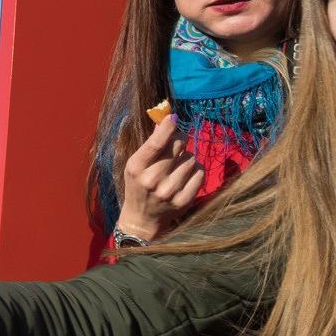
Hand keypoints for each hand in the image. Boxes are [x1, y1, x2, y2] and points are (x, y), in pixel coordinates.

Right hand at [117, 115, 204, 241]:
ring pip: (192, 158)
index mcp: (136, 167)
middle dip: (179, 141)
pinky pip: (200, 173)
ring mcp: (169, 191)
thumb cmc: (138, 185)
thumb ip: (151, 144)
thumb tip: (167, 118)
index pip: (156, 142)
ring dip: (187, 158)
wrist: (141, 218)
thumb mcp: (135, 164)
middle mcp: (152, 179)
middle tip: (176, 145)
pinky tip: (185, 175)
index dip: (167, 127)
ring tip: (177, 166)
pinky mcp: (183, 200)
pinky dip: (195, 170)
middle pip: (178, 145)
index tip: (173, 117)